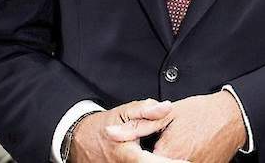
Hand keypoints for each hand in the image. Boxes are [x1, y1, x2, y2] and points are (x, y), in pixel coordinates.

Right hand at [70, 99, 187, 162]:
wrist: (78, 140)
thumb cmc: (102, 126)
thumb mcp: (123, 112)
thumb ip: (146, 110)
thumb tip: (166, 107)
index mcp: (127, 154)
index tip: (187, 160)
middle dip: (168, 162)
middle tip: (185, 159)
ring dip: (159, 161)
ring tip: (175, 159)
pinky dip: (150, 162)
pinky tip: (159, 158)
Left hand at [105, 91, 246, 162]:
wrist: (235, 117)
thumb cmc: (203, 112)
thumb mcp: (169, 114)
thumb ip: (138, 125)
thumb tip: (110, 133)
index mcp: (167, 153)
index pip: (143, 159)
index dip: (142, 151)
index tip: (149, 143)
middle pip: (158, 162)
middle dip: (157, 153)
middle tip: (171, 138)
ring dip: (170, 156)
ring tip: (181, 141)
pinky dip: (184, 158)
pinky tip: (190, 147)